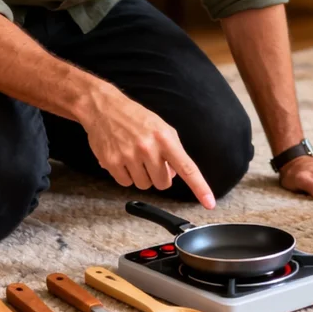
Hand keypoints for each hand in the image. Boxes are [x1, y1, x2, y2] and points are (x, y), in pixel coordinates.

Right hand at [80, 82, 215, 208]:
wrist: (103, 108)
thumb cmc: (135, 117)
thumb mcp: (161, 127)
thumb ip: (173, 150)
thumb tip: (175, 174)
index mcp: (165, 138)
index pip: (187, 168)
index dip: (200, 187)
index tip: (209, 203)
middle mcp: (148, 148)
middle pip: (163, 184)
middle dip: (159, 176)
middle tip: (151, 161)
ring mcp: (129, 156)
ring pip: (144, 185)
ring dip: (142, 176)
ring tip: (135, 157)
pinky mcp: (112, 162)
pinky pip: (125, 183)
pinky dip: (126, 176)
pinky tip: (123, 160)